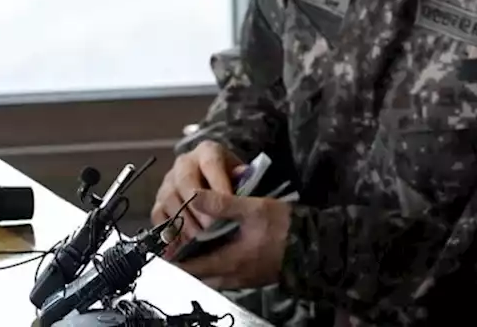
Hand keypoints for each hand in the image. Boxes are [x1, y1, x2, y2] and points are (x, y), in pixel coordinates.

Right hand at [151, 141, 244, 242]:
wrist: (217, 186)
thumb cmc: (233, 181)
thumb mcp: (242, 176)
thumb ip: (243, 178)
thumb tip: (241, 176)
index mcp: (208, 151)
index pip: (211, 163)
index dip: (218, 184)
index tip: (227, 204)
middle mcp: (184, 163)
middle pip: (185, 180)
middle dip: (198, 206)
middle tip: (210, 226)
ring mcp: (168, 181)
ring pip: (169, 198)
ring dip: (183, 220)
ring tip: (198, 238)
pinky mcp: (158, 200)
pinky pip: (157, 215)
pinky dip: (168, 230)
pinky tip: (179, 244)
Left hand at [168, 191, 290, 289]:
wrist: (314, 245)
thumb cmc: (285, 227)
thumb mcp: (254, 208)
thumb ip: (222, 203)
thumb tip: (193, 195)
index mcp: (228, 261)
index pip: (189, 267)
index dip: (173, 259)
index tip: (162, 248)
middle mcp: (231, 277)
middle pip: (198, 275)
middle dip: (185, 263)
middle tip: (176, 246)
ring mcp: (242, 280)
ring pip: (211, 277)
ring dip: (200, 265)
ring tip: (194, 248)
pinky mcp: (251, 278)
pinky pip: (224, 277)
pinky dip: (215, 267)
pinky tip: (218, 252)